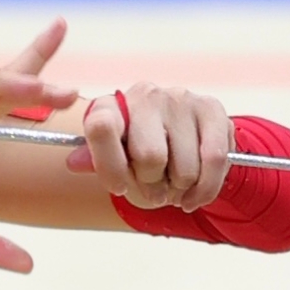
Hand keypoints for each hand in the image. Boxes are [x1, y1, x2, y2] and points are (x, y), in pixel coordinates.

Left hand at [66, 82, 230, 213]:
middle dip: (153, 186)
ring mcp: (180, 98)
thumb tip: (74, 163)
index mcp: (110, 106)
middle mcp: (144, 94)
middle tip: (154, 189)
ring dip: (180, 190)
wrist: (176, 142)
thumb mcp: (112, 163)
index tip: (120, 186)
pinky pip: (215, 160)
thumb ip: (96, 163)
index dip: (110, 167)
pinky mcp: (211, 108)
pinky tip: (194, 195)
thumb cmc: (135, 156)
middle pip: (150, 157)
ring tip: (174, 185)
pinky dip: (205, 190)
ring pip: (186, 168)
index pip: (101, 128)